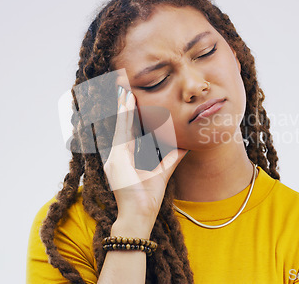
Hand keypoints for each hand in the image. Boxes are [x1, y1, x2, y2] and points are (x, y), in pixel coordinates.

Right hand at [103, 84, 188, 232]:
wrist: (140, 214)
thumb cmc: (148, 196)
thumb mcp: (163, 170)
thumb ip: (172, 157)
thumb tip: (184, 145)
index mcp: (125, 156)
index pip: (127, 129)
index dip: (129, 113)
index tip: (130, 96)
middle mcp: (117, 154)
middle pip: (121, 123)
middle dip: (122, 104)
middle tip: (122, 85)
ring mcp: (114, 156)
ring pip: (120, 124)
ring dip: (121, 105)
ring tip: (123, 87)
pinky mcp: (115, 158)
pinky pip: (120, 132)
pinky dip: (122, 116)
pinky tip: (124, 103)